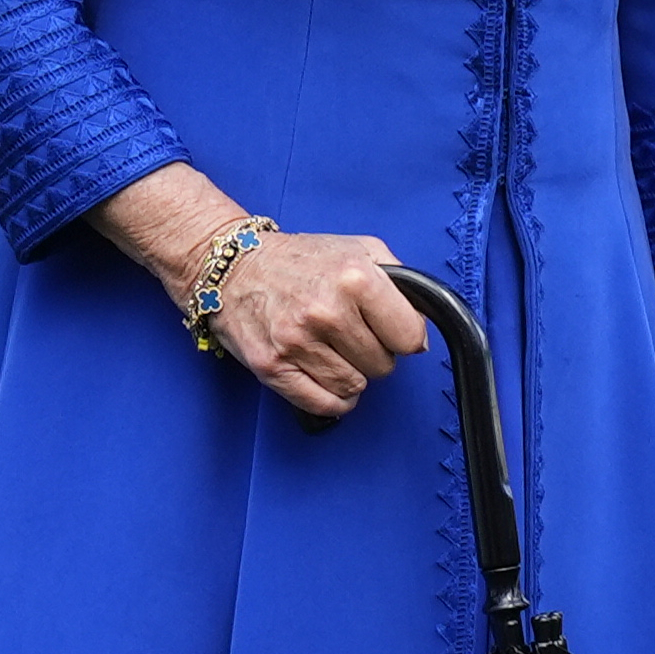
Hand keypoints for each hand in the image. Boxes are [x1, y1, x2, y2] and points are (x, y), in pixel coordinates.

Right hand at [215, 231, 424, 420]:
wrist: (233, 265)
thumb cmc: (300, 259)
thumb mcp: (361, 249)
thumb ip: (401, 285)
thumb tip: (421, 334)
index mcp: (355, 278)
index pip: (409, 338)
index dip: (405, 337)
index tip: (392, 331)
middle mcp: (326, 311)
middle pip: (383, 366)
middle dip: (375, 354)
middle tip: (354, 335)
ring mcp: (296, 341)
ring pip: (355, 387)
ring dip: (352, 375)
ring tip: (335, 350)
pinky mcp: (271, 366)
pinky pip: (322, 404)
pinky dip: (332, 400)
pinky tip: (328, 378)